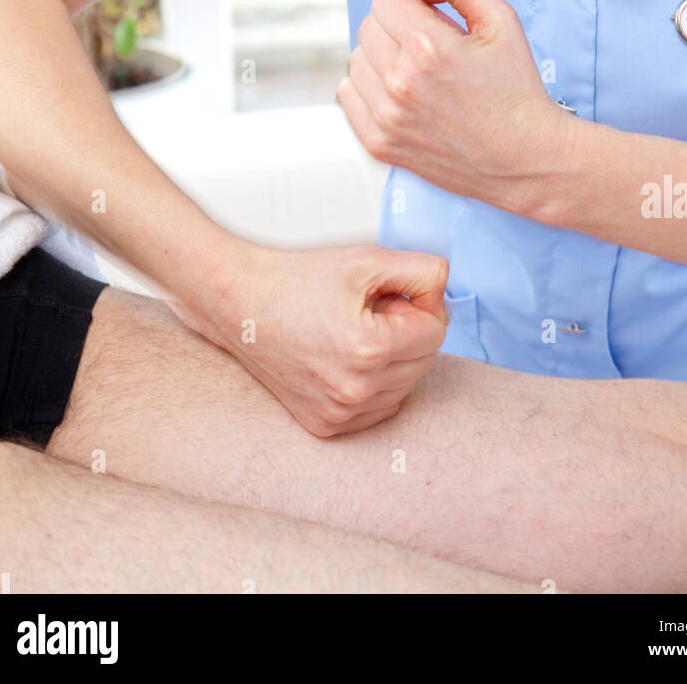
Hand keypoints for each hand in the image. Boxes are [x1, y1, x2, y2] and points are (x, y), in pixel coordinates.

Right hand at [169, 237, 448, 437]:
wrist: (240, 304)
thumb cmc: (299, 278)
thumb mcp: (368, 259)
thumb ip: (423, 270)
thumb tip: (446, 292)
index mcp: (369, 350)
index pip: (436, 330)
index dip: (420, 304)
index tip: (391, 293)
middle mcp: (356, 391)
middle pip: (424, 360)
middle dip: (408, 330)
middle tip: (371, 308)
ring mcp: (339, 415)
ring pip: (405, 386)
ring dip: (394, 358)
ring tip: (354, 331)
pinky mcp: (326, 427)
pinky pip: (380, 408)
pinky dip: (375, 383)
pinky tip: (346, 357)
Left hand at [336, 0, 571, 214]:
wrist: (524, 158)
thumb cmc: (515, 86)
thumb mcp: (502, 18)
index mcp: (429, 48)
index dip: (412, 2)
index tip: (435, 19)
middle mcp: (401, 82)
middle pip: (368, 26)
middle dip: (397, 27)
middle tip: (432, 48)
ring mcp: (387, 117)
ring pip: (356, 59)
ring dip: (382, 57)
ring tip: (419, 73)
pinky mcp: (379, 144)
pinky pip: (347, 94)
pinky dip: (368, 88)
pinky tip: (401, 94)